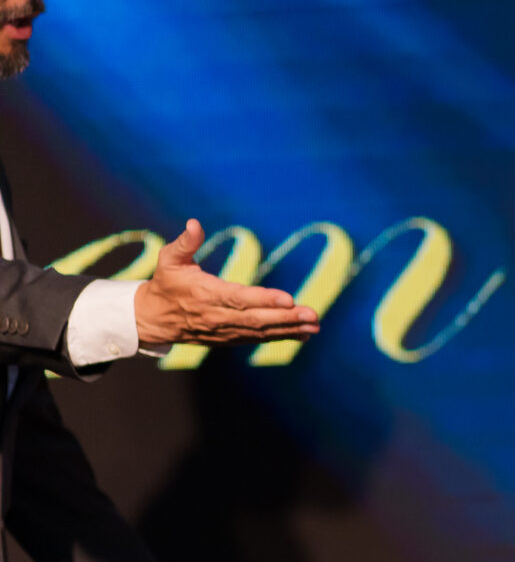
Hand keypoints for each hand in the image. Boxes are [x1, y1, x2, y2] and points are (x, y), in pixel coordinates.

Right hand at [132, 220, 321, 347]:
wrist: (153, 319)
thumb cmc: (166, 284)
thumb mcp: (169, 260)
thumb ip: (185, 243)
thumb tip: (194, 223)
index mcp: (204, 294)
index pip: (238, 298)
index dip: (264, 300)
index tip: (288, 299)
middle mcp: (216, 316)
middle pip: (255, 319)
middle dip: (285, 318)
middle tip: (312, 315)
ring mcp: (223, 330)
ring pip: (259, 331)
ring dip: (289, 329)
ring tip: (314, 325)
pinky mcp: (228, 338)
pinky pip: (257, 338)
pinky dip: (281, 337)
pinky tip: (303, 334)